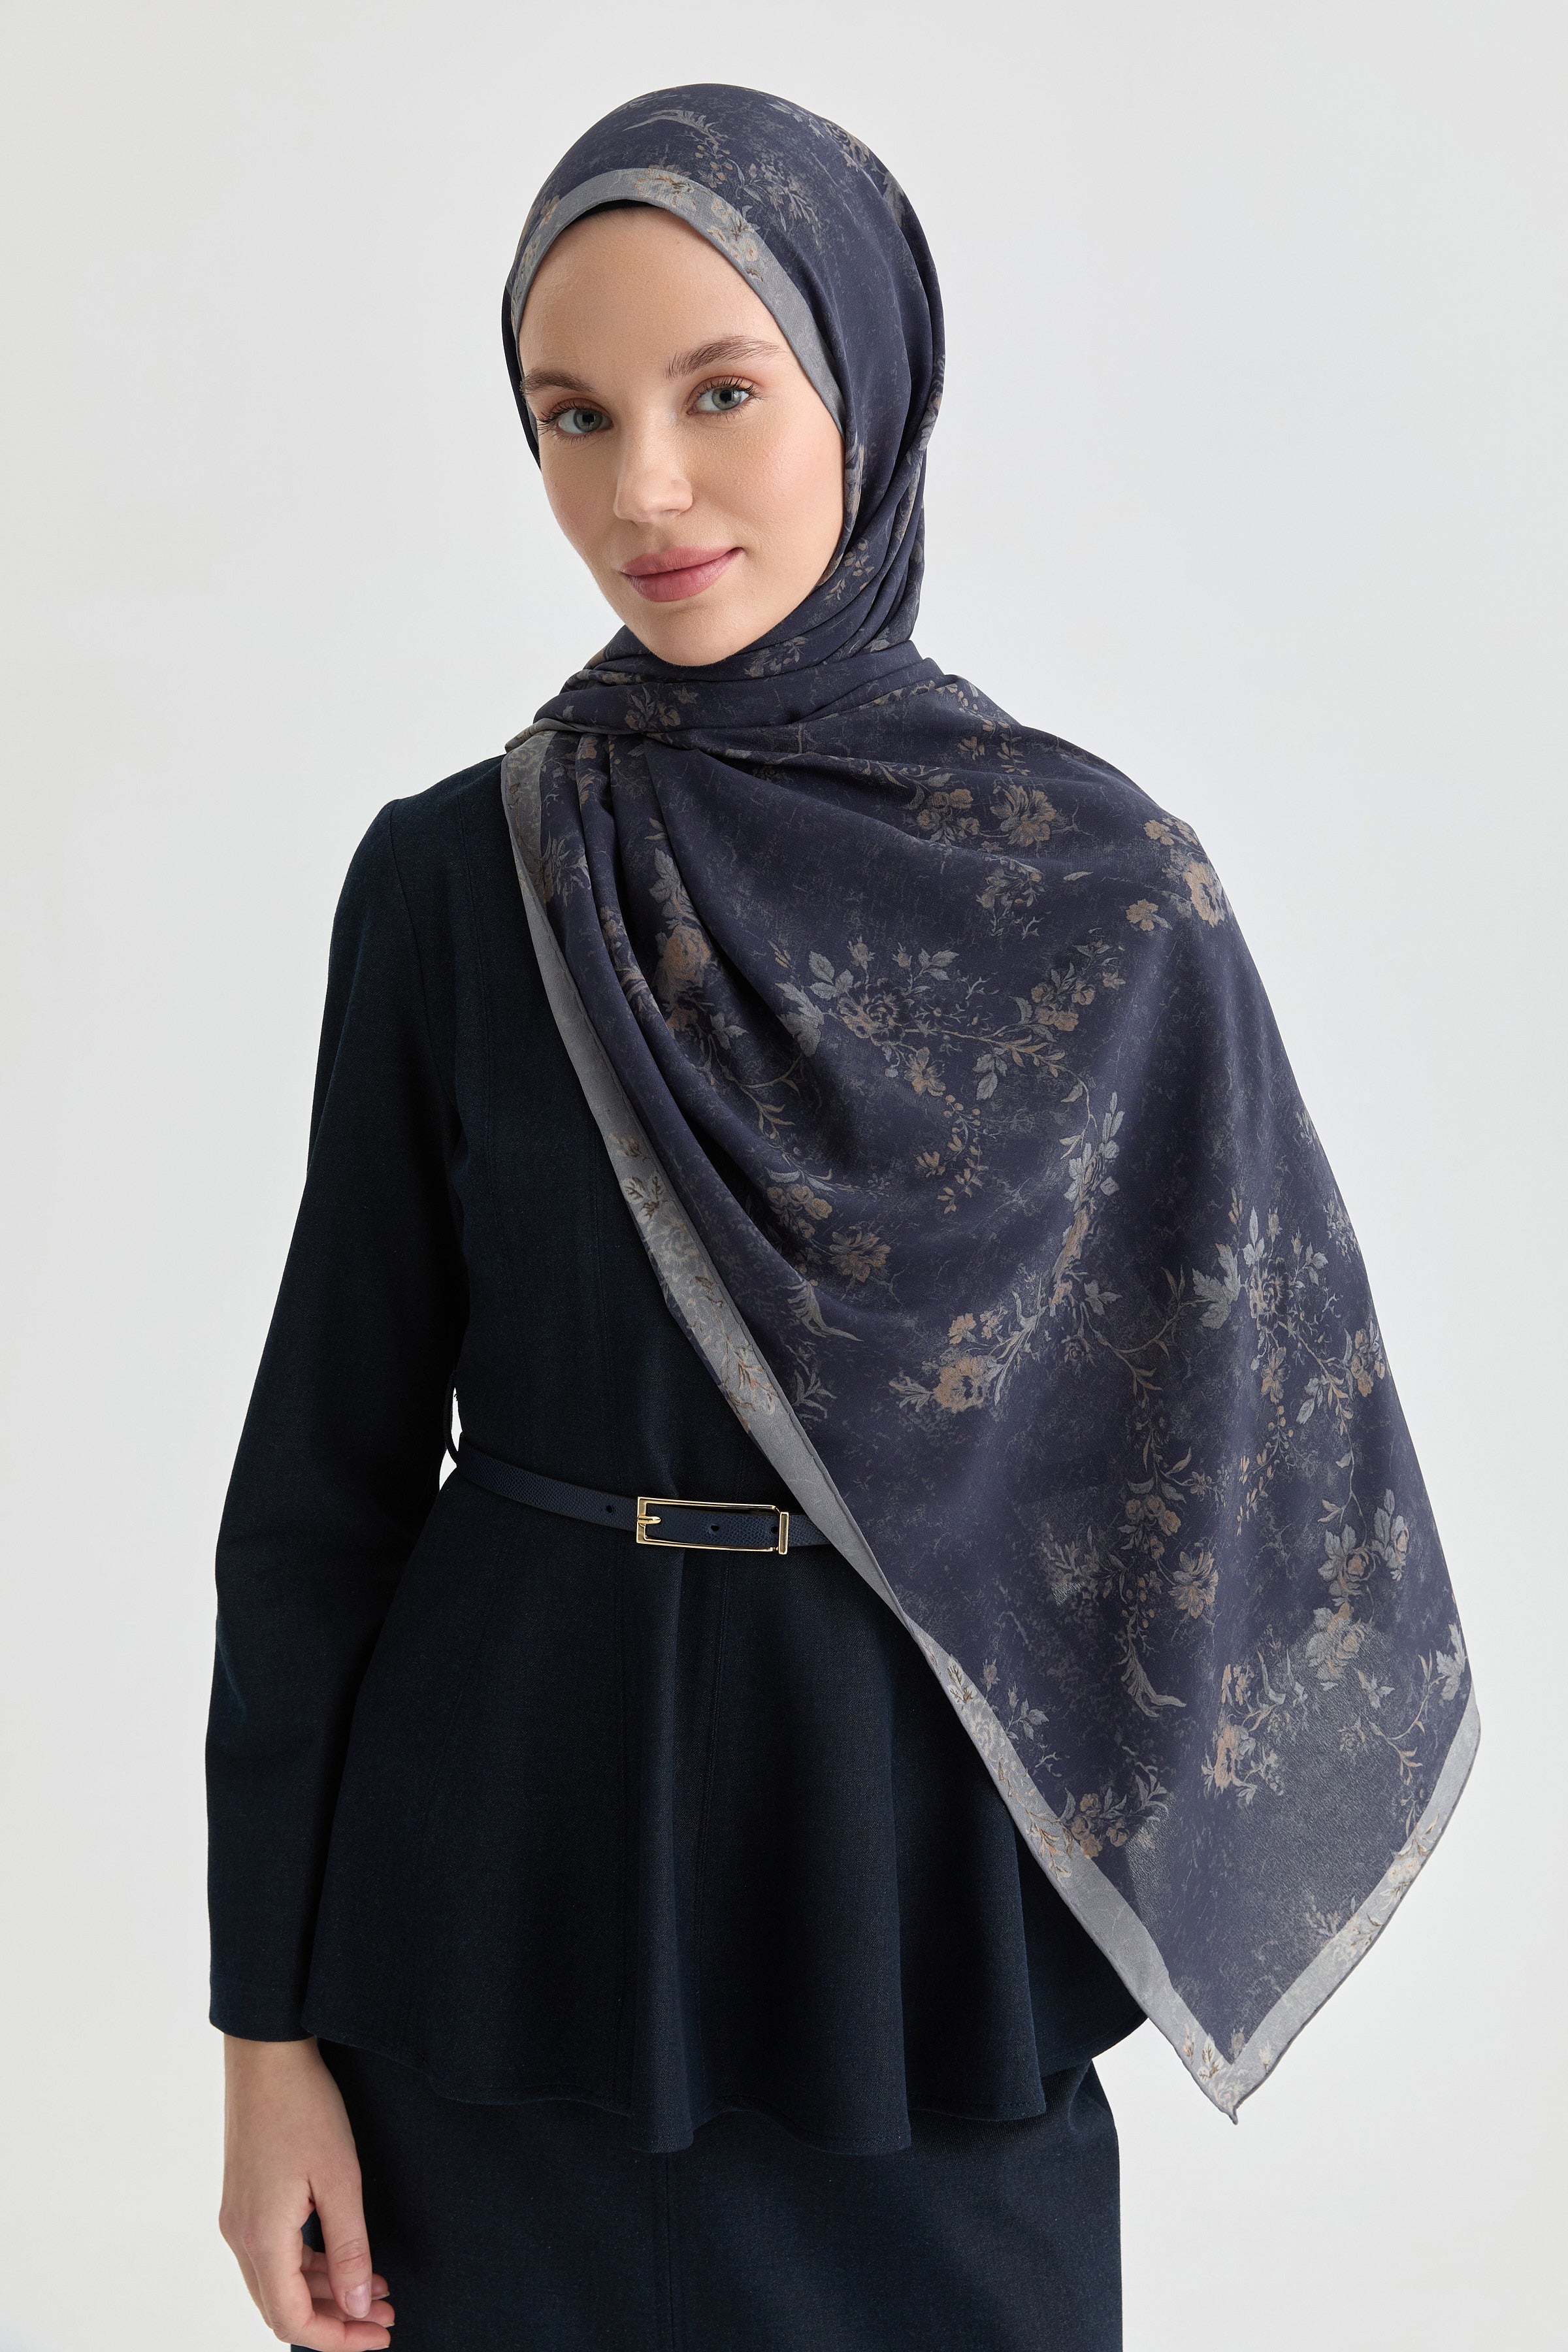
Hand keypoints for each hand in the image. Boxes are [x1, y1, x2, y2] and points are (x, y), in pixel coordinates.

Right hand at [219, 2035, 394, 2347]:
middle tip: (383, 2317)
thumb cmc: (305, 2107)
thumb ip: (350, 2248)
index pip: (292, 2320)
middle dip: (335, 2320)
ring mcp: (239, 2218)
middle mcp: (240, 2237)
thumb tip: (359, 2307)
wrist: (267, 2054)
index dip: (336, 2339)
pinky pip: (275, 2254)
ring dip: (325, 2293)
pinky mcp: (245, 2201)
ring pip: (279, 2282)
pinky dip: (310, 2266)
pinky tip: (348, 2259)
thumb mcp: (340, 2178)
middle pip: (283, 2308)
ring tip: (377, 2290)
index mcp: (261, 2237)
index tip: (378, 2336)